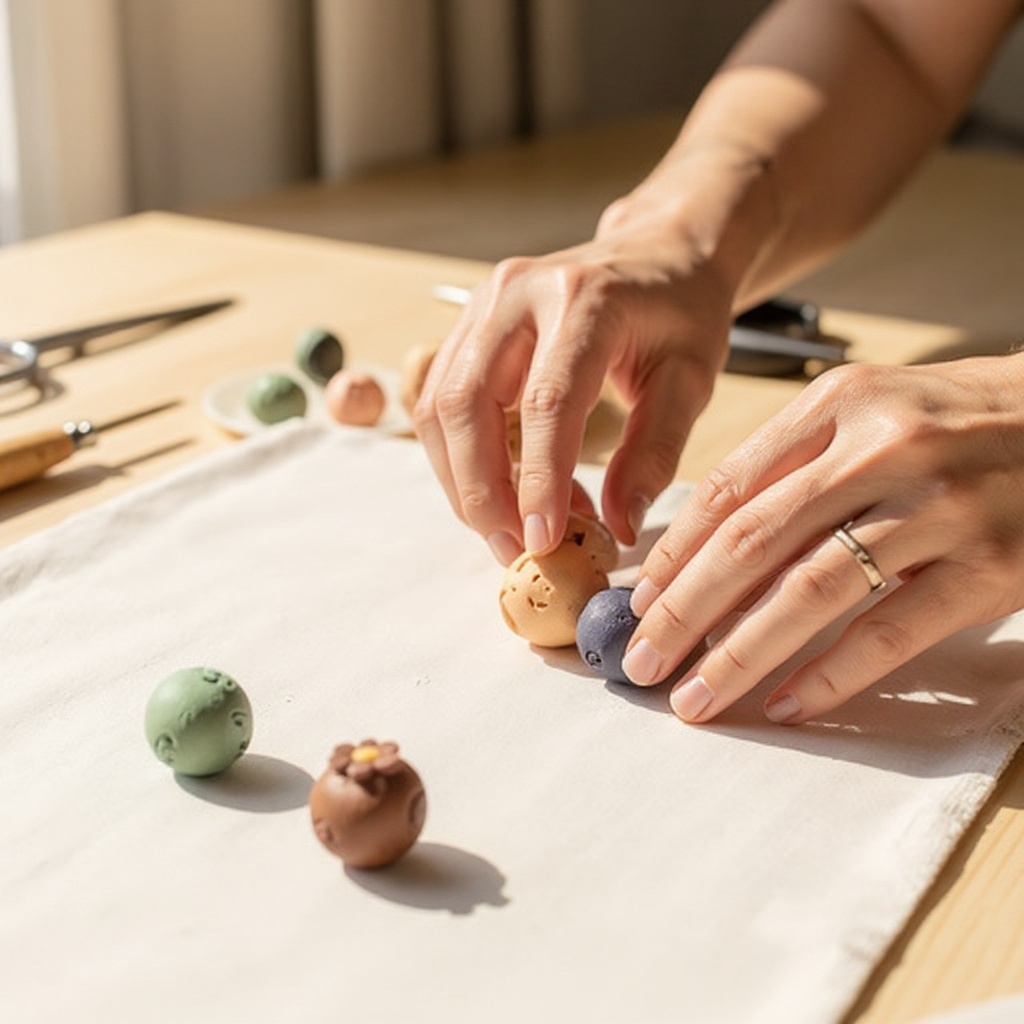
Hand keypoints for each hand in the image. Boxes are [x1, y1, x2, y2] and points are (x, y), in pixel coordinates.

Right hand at [412, 222, 734, 564]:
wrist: (656, 253)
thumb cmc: (680, 313)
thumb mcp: (689, 380)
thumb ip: (653, 453)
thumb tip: (617, 526)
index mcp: (585, 299)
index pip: (545, 401)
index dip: (538, 480)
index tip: (543, 541)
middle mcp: (518, 293)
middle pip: (467, 404)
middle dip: (481, 490)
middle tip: (514, 549)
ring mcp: (482, 305)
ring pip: (439, 406)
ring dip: (462, 480)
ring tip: (507, 529)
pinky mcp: (468, 325)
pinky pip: (440, 400)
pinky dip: (460, 457)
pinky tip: (498, 490)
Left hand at [622, 354, 1023, 723]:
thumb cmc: (961, 422)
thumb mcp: (872, 414)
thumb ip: (795, 467)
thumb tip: (704, 551)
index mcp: (838, 404)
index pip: (729, 489)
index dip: (675, 556)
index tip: (637, 605)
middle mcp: (883, 445)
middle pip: (753, 542)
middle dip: (684, 612)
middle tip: (640, 663)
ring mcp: (942, 504)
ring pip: (811, 591)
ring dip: (740, 654)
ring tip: (695, 698)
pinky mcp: (995, 564)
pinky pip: (892, 630)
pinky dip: (832, 674)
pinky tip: (786, 704)